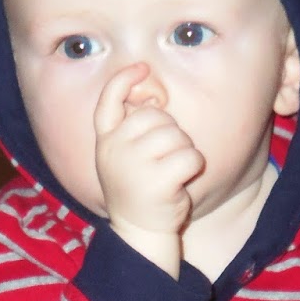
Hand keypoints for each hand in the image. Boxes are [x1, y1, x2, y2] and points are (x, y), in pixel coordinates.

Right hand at [94, 63, 204, 245]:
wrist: (140, 232)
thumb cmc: (139, 191)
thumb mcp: (123, 157)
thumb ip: (131, 129)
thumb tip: (154, 97)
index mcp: (105, 141)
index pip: (107, 101)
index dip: (124, 80)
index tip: (141, 68)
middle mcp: (115, 149)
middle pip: (156, 116)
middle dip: (170, 133)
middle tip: (164, 161)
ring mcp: (133, 164)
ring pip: (177, 135)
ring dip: (184, 150)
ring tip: (171, 173)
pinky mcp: (156, 181)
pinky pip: (190, 156)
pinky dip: (194, 166)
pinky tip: (182, 181)